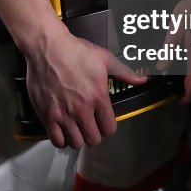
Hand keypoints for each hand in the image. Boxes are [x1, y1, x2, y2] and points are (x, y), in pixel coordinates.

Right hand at [24, 29, 146, 149]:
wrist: (48, 48)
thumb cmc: (74, 51)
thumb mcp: (105, 58)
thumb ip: (125, 72)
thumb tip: (142, 79)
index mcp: (98, 97)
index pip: (109, 129)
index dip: (108, 127)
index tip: (103, 122)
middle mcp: (82, 109)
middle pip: (93, 139)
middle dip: (94, 134)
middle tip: (90, 126)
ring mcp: (63, 114)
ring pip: (76, 143)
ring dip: (78, 138)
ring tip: (76, 129)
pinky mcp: (47, 115)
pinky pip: (56, 140)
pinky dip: (60, 139)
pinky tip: (62, 130)